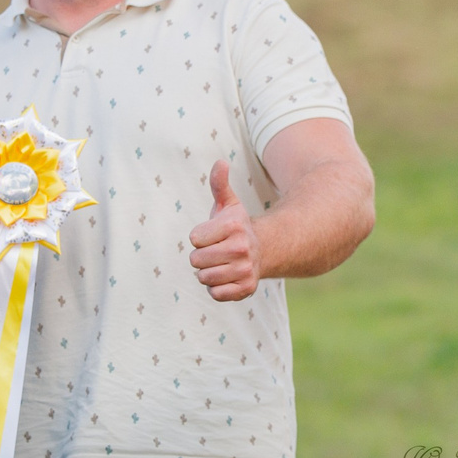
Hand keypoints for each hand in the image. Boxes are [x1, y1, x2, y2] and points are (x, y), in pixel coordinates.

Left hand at [188, 161, 259, 301]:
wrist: (263, 250)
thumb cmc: (236, 227)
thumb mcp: (228, 203)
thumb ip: (219, 184)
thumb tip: (220, 163)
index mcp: (233, 227)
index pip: (194, 239)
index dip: (200, 238)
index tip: (214, 235)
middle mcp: (241, 248)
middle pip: (196, 261)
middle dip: (201, 257)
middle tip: (217, 251)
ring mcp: (245, 270)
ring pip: (203, 278)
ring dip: (208, 273)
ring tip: (222, 264)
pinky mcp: (246, 289)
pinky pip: (215, 294)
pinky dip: (216, 288)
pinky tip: (226, 277)